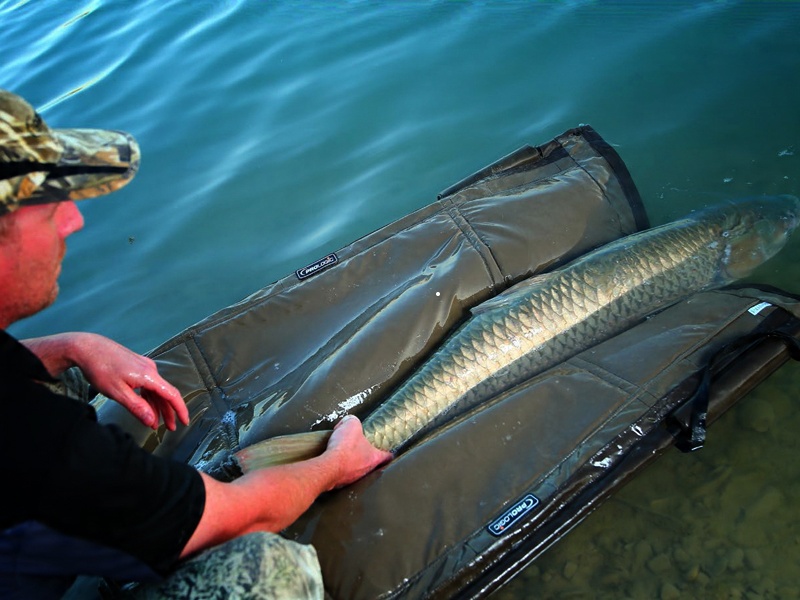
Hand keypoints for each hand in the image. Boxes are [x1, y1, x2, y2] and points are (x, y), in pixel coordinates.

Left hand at [23, 332, 187, 430]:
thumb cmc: (99, 367)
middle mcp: (150, 369)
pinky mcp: (137, 366)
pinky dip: (149, 397)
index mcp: (148, 376)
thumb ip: (136, 407)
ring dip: (157, 406)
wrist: (87, 347)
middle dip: (168, 412)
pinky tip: (145, 406)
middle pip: (165, 393)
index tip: (184, 421)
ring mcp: (144, 366)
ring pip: (156, 390)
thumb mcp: (117, 392)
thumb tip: (151, 420)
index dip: (180, 410)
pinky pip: (148, 384)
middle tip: (169, 428)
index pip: (171, 394)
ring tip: (154, 422)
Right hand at [323, 415, 392, 487]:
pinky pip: (342, 474)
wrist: (328, 466)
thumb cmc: (343, 449)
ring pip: (357, 469)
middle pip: (371, 463)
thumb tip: (350, 421)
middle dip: (365, 455)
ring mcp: (354, 478)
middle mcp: (366, 470)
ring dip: (352, 462)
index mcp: (374, 457)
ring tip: (345, 454)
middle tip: (360, 449)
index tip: (386, 450)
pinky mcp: (341, 481)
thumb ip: (353, 421)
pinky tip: (334, 461)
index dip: (387, 451)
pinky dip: (339, 467)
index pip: (387, 456)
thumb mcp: (351, 425)